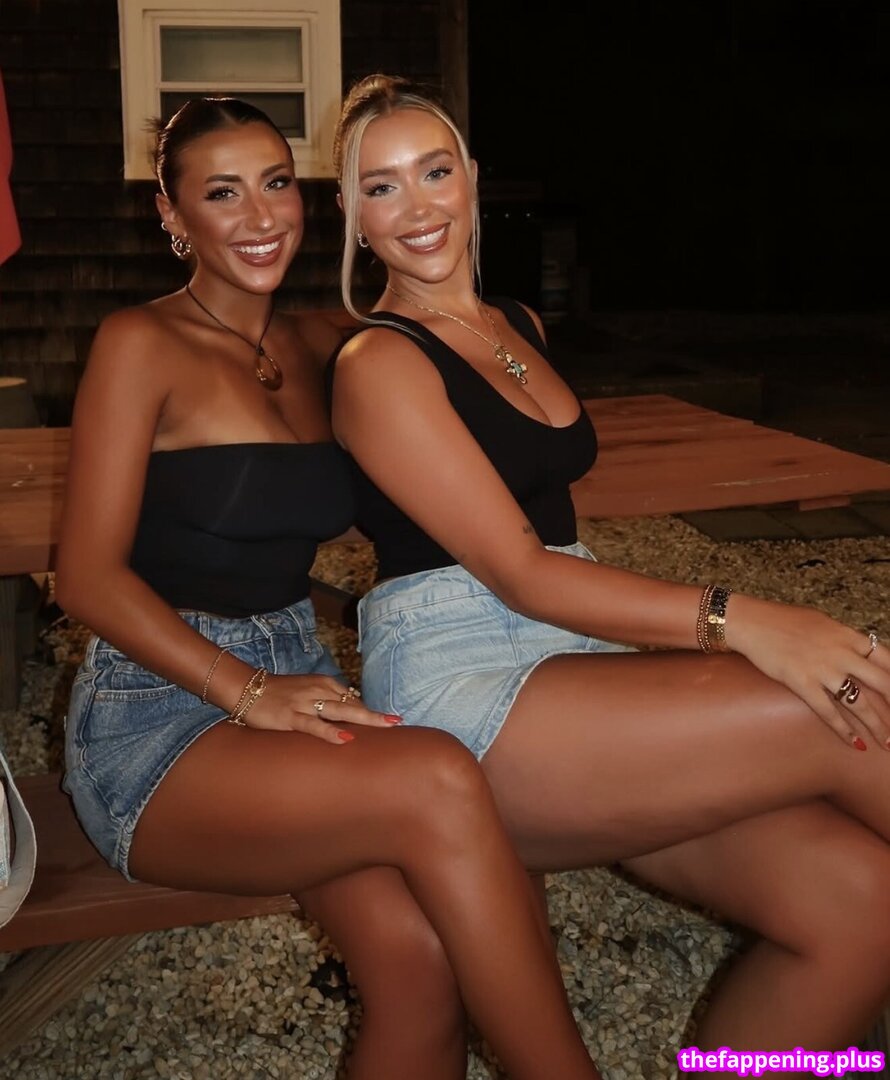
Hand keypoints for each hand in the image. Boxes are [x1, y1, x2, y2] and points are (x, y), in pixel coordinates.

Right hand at [239, 673, 398, 742]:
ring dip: (365, 719)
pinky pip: (313, 725)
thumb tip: (347, 719)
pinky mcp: (290, 717)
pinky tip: (345, 739)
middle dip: (376, 714)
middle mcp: (318, 691)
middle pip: (353, 705)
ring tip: (386, 725)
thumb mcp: (307, 693)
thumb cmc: (279, 694)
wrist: (247, 688)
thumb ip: (326, 702)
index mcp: (324, 685)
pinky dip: (330, 732)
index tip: (388, 723)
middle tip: (398, 722)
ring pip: (340, 712)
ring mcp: (305, 704)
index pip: (353, 700)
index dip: (370, 713)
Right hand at [727, 594, 889, 748]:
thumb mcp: (822, 622)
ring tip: (886, 743)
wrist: (752, 622)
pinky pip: (828, 712)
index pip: (887, 660)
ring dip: (876, 726)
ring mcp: (823, 669)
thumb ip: (843, 639)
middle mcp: (841, 653)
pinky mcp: (802, 683)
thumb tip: (858, 651)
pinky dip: (844, 730)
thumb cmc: (784, 620)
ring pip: (860, 704)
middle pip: (882, 684)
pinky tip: (855, 743)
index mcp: (848, 636)